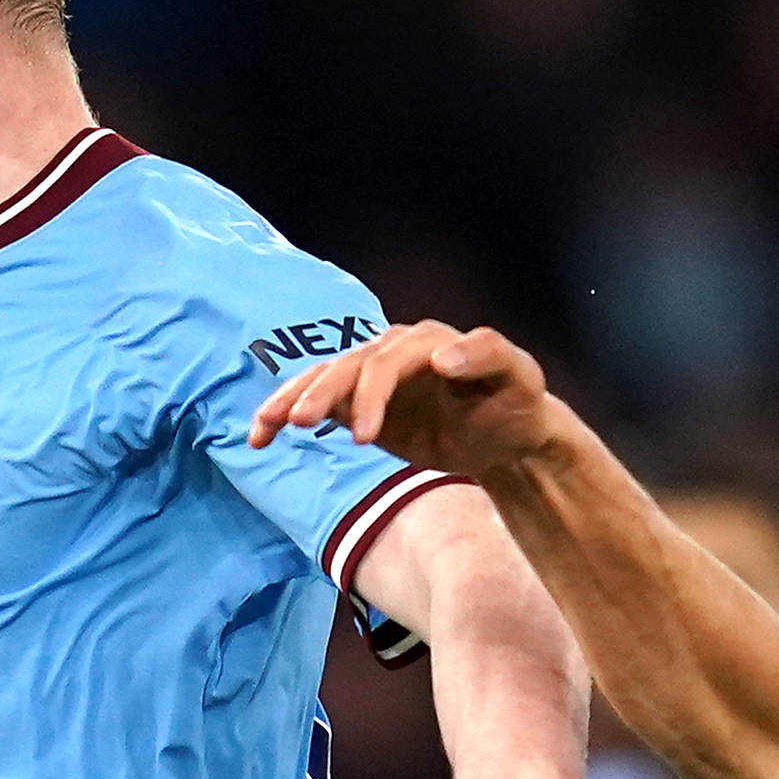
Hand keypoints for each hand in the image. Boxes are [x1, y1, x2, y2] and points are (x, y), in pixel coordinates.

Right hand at [248, 320, 572, 493]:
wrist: (507, 433)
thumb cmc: (516, 402)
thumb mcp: (519, 375)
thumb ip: (486, 355)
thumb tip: (440, 358)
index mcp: (426, 341)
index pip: (388, 362)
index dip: (372, 395)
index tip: (362, 436)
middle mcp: (393, 351)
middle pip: (347, 368)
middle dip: (322, 395)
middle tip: (300, 425)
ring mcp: (373, 376)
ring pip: (323, 381)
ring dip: (291, 402)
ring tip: (264, 430)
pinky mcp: (359, 403)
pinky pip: (317, 405)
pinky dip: (287, 417)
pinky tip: (260, 437)